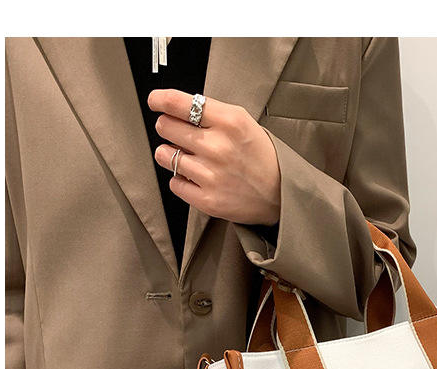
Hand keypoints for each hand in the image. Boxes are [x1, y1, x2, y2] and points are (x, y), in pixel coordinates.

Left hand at [148, 90, 280, 226]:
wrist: (280, 195)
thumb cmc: (261, 157)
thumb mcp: (243, 122)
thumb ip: (211, 113)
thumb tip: (172, 109)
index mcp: (229, 122)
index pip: (179, 103)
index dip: (160, 100)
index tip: (155, 101)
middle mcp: (218, 147)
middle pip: (165, 126)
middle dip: (168, 128)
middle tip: (180, 134)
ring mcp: (211, 175)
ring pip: (164, 155)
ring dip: (171, 154)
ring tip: (189, 158)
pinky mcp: (207, 200)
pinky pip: (174, 183)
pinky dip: (181, 179)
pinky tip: (197, 178)